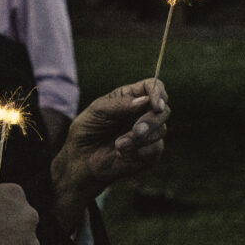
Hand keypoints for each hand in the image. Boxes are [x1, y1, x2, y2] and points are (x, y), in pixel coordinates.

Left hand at [50, 78, 169, 226]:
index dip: (158, 93)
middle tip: (136, 130)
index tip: (156, 105)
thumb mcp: (97, 112)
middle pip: (164, 110)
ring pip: (161, 130)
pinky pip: (156, 149)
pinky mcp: (149, 153)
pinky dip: (141, 151)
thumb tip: (144, 100)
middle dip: (152, 120)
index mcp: (131, 97)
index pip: (153, 86)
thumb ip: (119, 104)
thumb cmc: (87, 130)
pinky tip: (122, 153)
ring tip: (119, 144)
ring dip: (140, 138)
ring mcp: (148, 133)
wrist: (81, 158)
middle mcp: (143, 113)